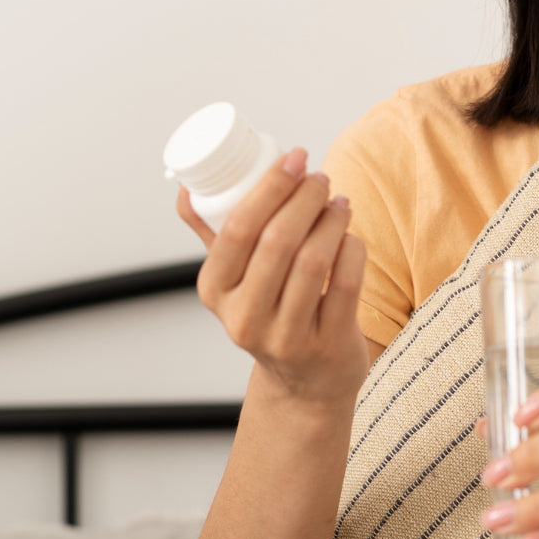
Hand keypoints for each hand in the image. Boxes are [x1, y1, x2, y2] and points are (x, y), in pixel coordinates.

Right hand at [178, 148, 367, 405]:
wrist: (304, 381)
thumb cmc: (268, 310)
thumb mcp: (233, 278)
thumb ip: (212, 232)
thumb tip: (187, 186)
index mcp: (214, 291)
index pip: (238, 229)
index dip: (270, 187)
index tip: (293, 158)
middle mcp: (244, 318)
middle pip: (279, 242)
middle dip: (305, 198)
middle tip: (321, 176)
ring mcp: (286, 337)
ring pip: (314, 260)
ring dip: (331, 220)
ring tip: (339, 201)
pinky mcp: (327, 345)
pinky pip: (345, 283)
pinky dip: (352, 249)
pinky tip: (350, 234)